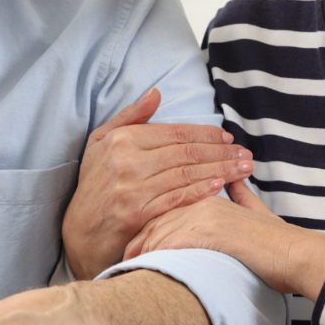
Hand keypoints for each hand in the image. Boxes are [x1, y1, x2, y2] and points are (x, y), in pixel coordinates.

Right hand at [62, 88, 253, 279]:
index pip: (175, 133)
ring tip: (243, 170)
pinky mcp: (138, 215)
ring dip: (220, 171)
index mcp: (122, 139)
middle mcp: (127, 161)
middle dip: (221, 153)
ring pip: (186, 175)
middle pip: (186, 153)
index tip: (227, 138)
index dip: (206, 134)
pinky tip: (221, 187)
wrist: (79, 231)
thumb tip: (156, 93)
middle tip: (245, 154)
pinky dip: (201, 191)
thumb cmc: (94, 184)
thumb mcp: (101, 142)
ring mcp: (133, 189)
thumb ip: (130, 116)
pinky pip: (177, 199)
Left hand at [124, 179, 324, 298]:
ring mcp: (203, 213)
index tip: (132, 242)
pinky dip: (152, 257)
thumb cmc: (274, 241)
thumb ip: (239, 194)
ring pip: (158, 230)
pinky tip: (141, 270)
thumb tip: (234, 182)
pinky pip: (169, 243)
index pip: (165, 204)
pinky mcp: (207, 230)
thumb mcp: (253, 211)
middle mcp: (201, 199)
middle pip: (155, 216)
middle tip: (119, 258)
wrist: (294, 254)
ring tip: (125, 269)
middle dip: (135, 239)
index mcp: (207, 195)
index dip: (146, 224)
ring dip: (139, 251)